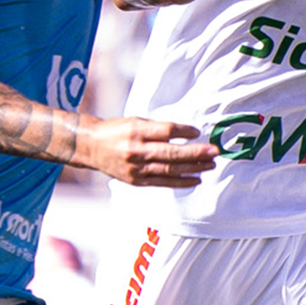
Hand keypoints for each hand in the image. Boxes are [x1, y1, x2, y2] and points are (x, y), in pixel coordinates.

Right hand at [75, 118, 218, 187]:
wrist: (91, 147)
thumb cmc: (116, 131)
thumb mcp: (135, 122)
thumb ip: (158, 129)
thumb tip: (187, 136)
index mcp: (136, 130)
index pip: (167, 131)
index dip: (185, 131)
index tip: (198, 132)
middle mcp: (136, 150)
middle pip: (171, 153)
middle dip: (196, 153)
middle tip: (214, 151)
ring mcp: (136, 168)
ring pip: (170, 170)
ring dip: (193, 168)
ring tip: (210, 165)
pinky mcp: (136, 181)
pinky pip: (163, 183)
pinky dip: (181, 182)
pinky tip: (196, 179)